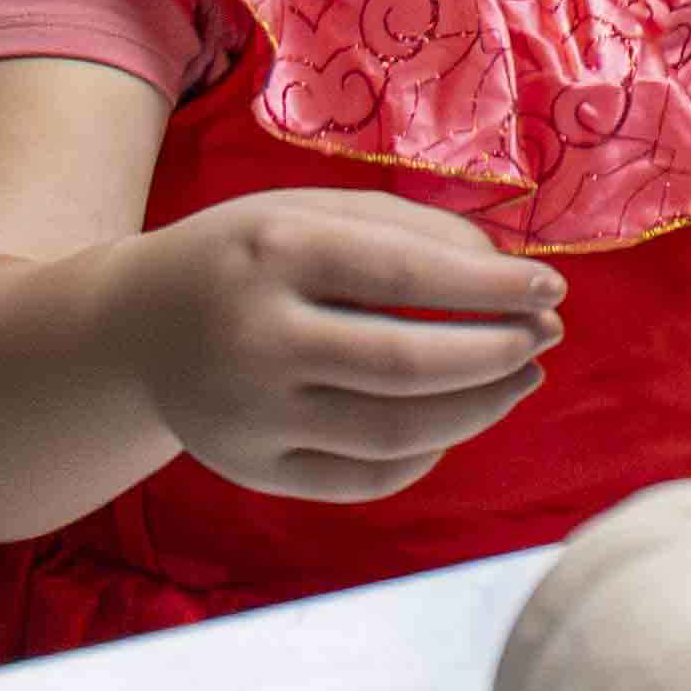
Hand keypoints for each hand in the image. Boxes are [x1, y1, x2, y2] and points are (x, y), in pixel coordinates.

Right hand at [116, 192, 559, 504]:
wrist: (137, 327)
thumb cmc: (253, 254)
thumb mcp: (317, 210)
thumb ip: (413, 233)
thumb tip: (510, 279)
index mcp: (276, 253)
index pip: (409, 277)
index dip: (494, 289)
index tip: (552, 290)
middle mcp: (256, 339)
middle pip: (409, 366)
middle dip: (497, 353)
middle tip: (547, 336)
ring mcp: (250, 416)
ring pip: (395, 433)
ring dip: (479, 408)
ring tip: (521, 376)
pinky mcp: (252, 470)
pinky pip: (364, 479)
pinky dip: (427, 454)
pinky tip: (457, 420)